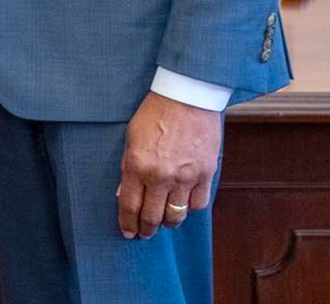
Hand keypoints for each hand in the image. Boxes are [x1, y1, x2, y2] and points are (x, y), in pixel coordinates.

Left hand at [116, 91, 221, 238]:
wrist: (187, 95)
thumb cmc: (155, 112)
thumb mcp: (131, 137)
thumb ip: (127, 167)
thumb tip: (123, 194)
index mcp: (137, 165)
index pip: (130, 206)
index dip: (128, 225)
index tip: (128, 233)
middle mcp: (160, 175)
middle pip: (152, 217)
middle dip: (146, 230)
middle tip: (145, 233)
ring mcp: (185, 176)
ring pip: (176, 216)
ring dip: (168, 223)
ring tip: (165, 221)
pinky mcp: (205, 173)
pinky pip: (199, 204)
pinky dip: (190, 207)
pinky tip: (185, 203)